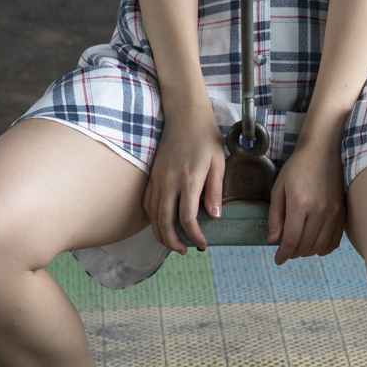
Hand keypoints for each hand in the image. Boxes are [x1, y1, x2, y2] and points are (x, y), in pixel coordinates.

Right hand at [144, 105, 224, 252]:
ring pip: (153, 214)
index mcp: (189, 179)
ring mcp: (158, 178)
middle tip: (185, 251)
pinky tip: (161, 223)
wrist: (185, 115)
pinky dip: (152, 218)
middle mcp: (170, 181)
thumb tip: (214, 216)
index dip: (194, 235)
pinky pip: (147, 202)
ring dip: (160, 233)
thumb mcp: (219, 162)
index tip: (202, 243)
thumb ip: (215, 190)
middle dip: (173, 242)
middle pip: (165, 221)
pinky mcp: (152, 175)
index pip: (187, 218)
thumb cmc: (205, 136)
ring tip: (173, 243)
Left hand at [269, 129, 346, 263]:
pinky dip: (323, 248)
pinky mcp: (343, 212)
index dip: (283, 254)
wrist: (323, 150)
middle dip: (293, 253)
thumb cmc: (298, 167)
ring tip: (299, 247)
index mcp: (300, 203)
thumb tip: (273, 240)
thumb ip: (275, 216)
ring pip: (320, 246)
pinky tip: (314, 244)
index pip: (292, 239)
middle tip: (286, 250)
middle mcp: (320, 210)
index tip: (278, 260)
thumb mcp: (279, 188)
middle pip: (306, 245)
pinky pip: (334, 241)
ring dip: (307, 252)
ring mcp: (334, 212)